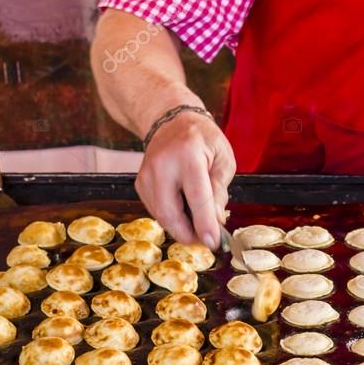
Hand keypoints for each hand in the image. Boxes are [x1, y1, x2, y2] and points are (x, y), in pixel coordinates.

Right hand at [135, 111, 234, 248]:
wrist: (172, 121)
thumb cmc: (203, 139)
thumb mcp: (223, 159)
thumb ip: (220, 191)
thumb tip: (216, 222)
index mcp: (188, 155)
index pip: (197, 197)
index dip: (205, 224)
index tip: (213, 243)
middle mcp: (162, 165)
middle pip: (170, 212)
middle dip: (188, 234)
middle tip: (204, 242)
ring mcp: (147, 174)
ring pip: (161, 216)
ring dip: (181, 228)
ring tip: (198, 227)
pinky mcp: (140, 183)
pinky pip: (155, 210)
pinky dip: (171, 218)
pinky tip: (184, 213)